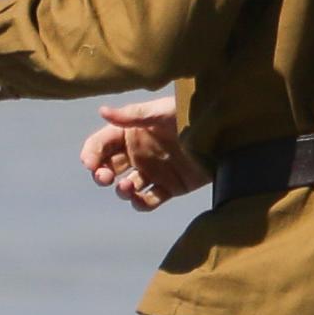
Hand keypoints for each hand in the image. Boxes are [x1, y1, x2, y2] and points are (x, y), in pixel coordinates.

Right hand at [80, 94, 201, 209]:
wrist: (224, 135)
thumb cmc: (191, 116)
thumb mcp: (161, 112)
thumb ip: (132, 115)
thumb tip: (102, 111)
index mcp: (132, 132)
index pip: (102, 144)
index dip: (91, 153)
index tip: (90, 163)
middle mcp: (139, 153)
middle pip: (109, 167)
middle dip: (100, 174)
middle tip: (104, 177)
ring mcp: (153, 171)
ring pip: (126, 187)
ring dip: (121, 190)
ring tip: (127, 187)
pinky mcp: (169, 187)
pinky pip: (148, 200)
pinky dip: (140, 203)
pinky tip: (139, 199)